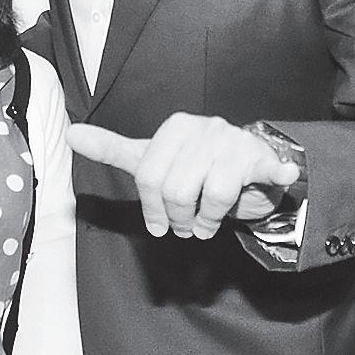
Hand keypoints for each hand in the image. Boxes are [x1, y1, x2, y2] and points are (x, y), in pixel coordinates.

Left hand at [67, 114, 299, 238]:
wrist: (246, 161)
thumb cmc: (196, 164)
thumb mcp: (154, 157)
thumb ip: (114, 149)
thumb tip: (70, 134)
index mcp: (175, 127)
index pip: (148, 175)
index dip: (152, 209)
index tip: (158, 225)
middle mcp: (204, 128)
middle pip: (176, 190)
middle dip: (180, 219)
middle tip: (186, 227)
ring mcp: (233, 141)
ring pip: (212, 194)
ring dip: (209, 221)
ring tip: (208, 223)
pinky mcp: (260, 157)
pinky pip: (265, 168)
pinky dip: (275, 173)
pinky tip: (283, 174)